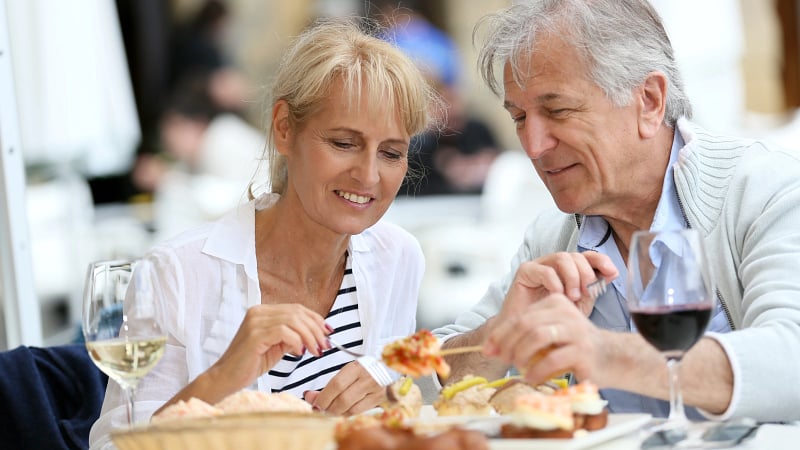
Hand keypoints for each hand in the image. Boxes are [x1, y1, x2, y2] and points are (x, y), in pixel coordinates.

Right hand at [207, 303, 329, 394]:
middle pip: (297, 313)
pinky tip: (300, 352)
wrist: (226, 378)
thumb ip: (293, 336)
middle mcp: (258, 312)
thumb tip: (317, 334)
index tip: (328, 332)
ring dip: (310, 336)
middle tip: (325, 346)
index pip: (296, 309)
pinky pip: (284, 331)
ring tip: (316, 351)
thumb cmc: (250, 364)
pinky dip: (296, 341)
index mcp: (263, 311)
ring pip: (293, 320)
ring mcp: (255, 321)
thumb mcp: (277, 346)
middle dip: (316, 329)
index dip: (316, 319)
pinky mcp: (255, 334)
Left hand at [303, 361, 385, 414]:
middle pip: (343, 399)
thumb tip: (309, 397)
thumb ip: (330, 385)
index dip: (323, 397)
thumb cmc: (365, 369)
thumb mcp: (348, 371)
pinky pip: (359, 413)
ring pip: (351, 409)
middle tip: (319, 409)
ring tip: (328, 411)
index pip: (336, 384)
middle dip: (327, 408)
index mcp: (357, 367)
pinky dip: (347, 414)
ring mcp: (375, 391)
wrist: (389, 368)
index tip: (314, 403)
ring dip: (336, 413)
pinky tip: (341, 412)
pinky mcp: (379, 400)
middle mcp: (367, 379)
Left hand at [484, 293, 621, 386]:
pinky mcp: (583, 351)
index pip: (520, 316)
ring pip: (538, 336)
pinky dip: (537, 370)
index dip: (500, 333)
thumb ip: (526, 335)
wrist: (612, 358)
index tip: (487, 349)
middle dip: (507, 343)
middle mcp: (565, 312)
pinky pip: (553, 359)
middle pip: (526, 324)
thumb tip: (492, 348)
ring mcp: (576, 330)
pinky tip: (531, 378)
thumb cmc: (575, 347)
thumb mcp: (550, 334)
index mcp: (555, 303)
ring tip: (517, 367)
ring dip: (521, 354)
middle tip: (501, 359)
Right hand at [499, 251, 617, 320]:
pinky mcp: (525, 272)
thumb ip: (594, 289)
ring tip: (573, 297)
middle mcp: (554, 264)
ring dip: (572, 277)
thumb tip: (612, 273)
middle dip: (586, 274)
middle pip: (576, 255)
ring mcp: (539, 265)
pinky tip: (558, 295)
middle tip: (587, 294)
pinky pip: (544, 269)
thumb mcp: (580, 304)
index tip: (612, 273)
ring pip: (562, 258)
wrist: (528, 333)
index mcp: (569, 269)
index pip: (588, 256)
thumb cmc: (553, 319)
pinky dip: (555, 282)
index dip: (602, 260)